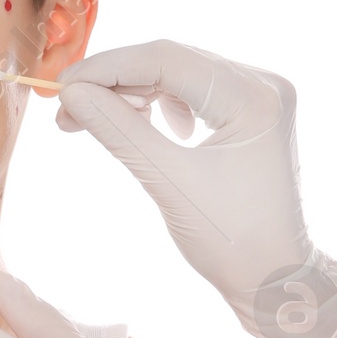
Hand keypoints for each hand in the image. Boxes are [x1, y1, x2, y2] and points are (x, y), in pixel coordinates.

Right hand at [54, 38, 336, 337]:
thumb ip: (120, 132)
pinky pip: (193, 92)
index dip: (107, 68)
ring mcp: (260, 95)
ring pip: (179, 75)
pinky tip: (143, 127)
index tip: (61, 87)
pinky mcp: (249, 111)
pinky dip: (158, 106)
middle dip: (116, 82)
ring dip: (133, 94)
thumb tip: (70, 95)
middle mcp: (264, 84)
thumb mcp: (169, 184)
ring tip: (95, 121)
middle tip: (67, 110)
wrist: (275, 277)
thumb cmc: (233, 243)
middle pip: (173, 62)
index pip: (167, 60)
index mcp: (255, 98)